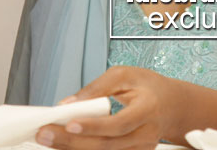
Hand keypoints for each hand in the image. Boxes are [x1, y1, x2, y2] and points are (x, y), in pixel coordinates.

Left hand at [36, 67, 178, 149]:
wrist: (171, 105)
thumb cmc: (146, 87)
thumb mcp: (123, 75)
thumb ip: (96, 88)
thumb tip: (69, 103)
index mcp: (146, 110)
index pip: (118, 124)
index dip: (93, 126)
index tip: (69, 122)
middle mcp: (145, 135)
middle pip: (106, 145)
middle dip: (71, 141)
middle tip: (45, 133)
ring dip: (72, 148)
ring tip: (48, 138)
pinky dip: (82, 149)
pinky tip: (64, 144)